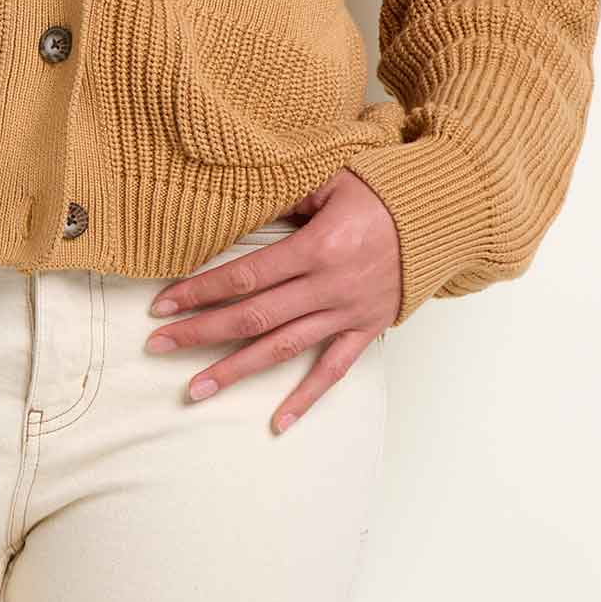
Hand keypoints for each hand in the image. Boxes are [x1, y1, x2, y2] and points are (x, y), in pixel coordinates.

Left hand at [143, 170, 400, 431]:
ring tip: (195, 389)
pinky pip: (333, 371)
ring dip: (236, 370)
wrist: (442, 216)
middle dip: (202, 333)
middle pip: (254, 317)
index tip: (164, 302)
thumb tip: (240, 206)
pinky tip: (278, 422)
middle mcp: (329, 287)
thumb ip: (285, 196)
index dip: (202, 290)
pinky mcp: (366, 330)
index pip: (246, 276)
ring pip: (283, 350)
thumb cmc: (381, 191)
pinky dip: (306, 398)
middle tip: (158, 346)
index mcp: (317, 248)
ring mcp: (347, 313)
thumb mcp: (331, 179)